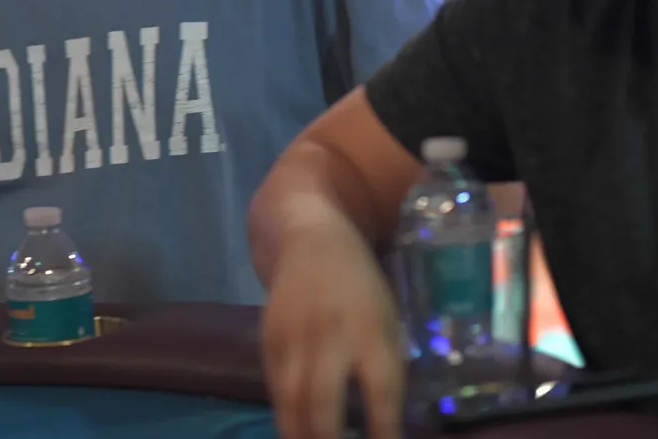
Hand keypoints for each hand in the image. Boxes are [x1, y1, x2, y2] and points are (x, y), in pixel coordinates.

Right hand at [262, 231, 405, 438]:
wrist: (310, 239)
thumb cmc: (360, 285)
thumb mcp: (386, 316)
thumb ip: (386, 363)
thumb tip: (388, 421)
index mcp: (370, 327)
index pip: (381, 389)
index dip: (384, 429)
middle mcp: (329, 333)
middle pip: (325, 402)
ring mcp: (293, 337)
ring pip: (292, 402)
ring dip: (302, 436)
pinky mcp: (268, 340)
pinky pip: (275, 389)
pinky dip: (286, 416)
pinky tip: (296, 432)